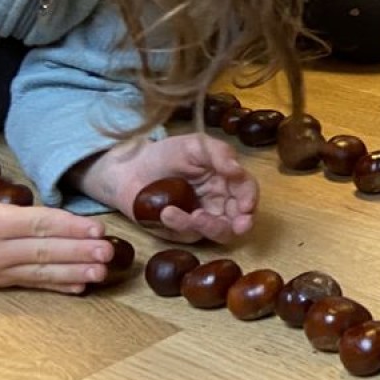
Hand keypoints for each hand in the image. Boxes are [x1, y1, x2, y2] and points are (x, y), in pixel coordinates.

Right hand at [0, 128, 116, 292]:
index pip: (36, 225)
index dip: (67, 227)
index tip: (96, 228)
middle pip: (44, 251)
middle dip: (78, 253)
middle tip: (109, 253)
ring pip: (41, 272)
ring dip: (74, 273)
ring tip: (102, 273)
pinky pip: (32, 283)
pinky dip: (57, 287)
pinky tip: (81, 288)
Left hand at [76, 132, 258, 244]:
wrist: (129, 169)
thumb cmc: (165, 154)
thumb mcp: (194, 145)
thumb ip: (219, 154)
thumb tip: (239, 170)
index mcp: (227, 179)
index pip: (247, 191)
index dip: (250, 200)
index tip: (246, 206)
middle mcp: (219, 202)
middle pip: (239, 219)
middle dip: (238, 224)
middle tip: (235, 225)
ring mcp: (202, 219)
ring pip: (219, 233)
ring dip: (210, 226)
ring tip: (192, 216)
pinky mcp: (181, 232)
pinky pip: (189, 235)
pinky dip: (181, 225)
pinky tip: (166, 212)